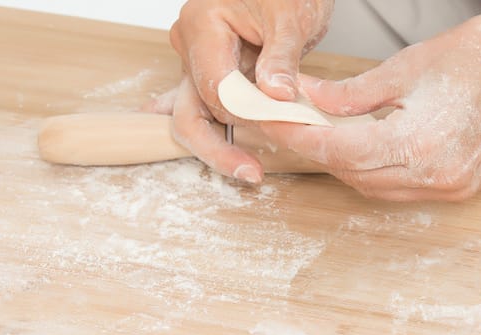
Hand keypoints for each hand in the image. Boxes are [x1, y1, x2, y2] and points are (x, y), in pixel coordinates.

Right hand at [149, 0, 334, 182]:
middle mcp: (191, 47)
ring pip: (196, 117)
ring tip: (250, 171)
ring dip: (221, 146)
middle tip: (252, 173)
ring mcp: (198, 63)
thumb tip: (276, 94)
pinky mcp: (212, 74)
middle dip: (220, 147)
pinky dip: (216, 134)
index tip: (279, 126)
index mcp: (202, 27)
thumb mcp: (290, 16)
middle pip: (190, 112)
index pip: (216, 89)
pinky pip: (206, 110)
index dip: (247, 115)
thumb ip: (282, 57)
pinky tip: (220, 157)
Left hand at [260, 8, 480, 200]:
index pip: (339, 149)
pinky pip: (398, 187)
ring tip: (320, 131)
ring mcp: (449, 186)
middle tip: (290, 123)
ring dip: (343, 162)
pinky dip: (373, 169)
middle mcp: (435, 174)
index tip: (273, 123)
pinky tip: (360, 145)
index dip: (300, 137)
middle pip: (352, 173)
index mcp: (420, 142)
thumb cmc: (476, 57)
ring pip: (373, 186)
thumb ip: (351, 94)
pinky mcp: (457, 188)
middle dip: (316, 148)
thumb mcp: (404, 67)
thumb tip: (307, 99)